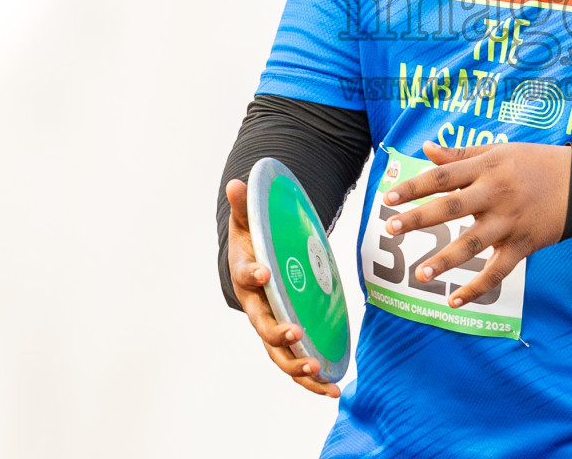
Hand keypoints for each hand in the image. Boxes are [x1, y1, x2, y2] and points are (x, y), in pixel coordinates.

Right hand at [224, 179, 340, 397]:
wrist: (253, 265)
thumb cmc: (252, 242)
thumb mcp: (248, 222)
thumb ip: (245, 206)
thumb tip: (238, 183)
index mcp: (246, 276)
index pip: (246, 277)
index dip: (253, 276)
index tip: (265, 273)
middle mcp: (257, 308)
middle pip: (263, 326)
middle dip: (279, 333)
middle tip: (297, 334)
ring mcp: (272, 327)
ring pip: (280, 355)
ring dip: (298, 367)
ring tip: (319, 372)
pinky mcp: (289, 340)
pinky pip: (297, 363)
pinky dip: (312, 380)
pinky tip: (333, 389)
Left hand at [381, 141, 570, 306]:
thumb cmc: (534, 163)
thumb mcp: (498, 151)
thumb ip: (460, 154)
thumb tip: (426, 150)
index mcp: (486, 167)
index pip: (443, 177)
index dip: (414, 187)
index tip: (388, 198)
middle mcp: (495, 194)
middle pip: (451, 207)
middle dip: (419, 219)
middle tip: (391, 229)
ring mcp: (509, 222)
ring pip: (472, 244)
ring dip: (445, 260)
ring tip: (420, 275)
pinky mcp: (523, 245)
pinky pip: (498, 271)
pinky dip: (477, 288)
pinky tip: (454, 301)